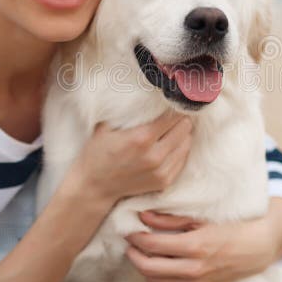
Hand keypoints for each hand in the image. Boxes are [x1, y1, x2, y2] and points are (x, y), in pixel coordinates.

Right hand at [70, 112, 192, 205]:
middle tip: (177, 113)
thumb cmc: (98, 152)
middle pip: (184, 129)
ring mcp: (161, 171)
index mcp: (141, 138)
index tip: (174, 102)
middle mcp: (155, 156)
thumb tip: (147, 95)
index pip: (172, 116)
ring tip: (176, 127)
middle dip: (181, 119)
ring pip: (186, 144)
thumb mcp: (106, 126)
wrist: (95, 186)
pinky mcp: (164, 182)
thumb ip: (127, 111)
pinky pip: (183, 160)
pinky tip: (173, 143)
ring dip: (183, 134)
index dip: (175, 107)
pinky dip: (181, 149)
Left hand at [124, 198, 281, 281]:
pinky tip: (160, 261)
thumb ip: (171, 219)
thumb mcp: (202, 218)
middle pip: (148, 268)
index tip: (129, 229)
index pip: (152, 246)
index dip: (135, 238)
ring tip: (141, 251)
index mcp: (195, 246)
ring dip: (144, 266)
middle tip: (130, 242)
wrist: (258, 248)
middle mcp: (194, 269)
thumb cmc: (232, 227)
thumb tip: (143, 216)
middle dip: (133, 255)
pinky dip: (159, 275)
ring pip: (156, 281)